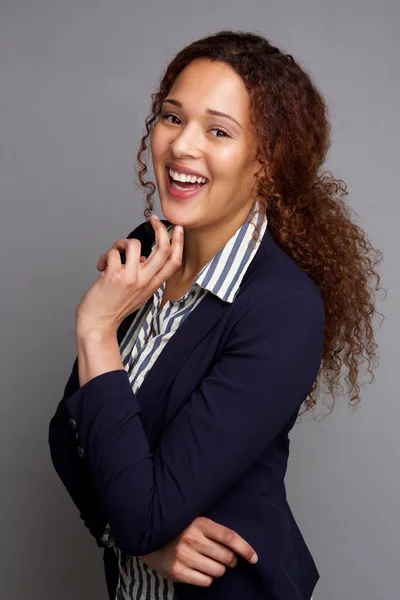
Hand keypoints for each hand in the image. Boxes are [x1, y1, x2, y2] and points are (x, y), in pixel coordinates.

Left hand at [76, 216, 183, 335]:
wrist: (97, 324)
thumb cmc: (114, 308)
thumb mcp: (138, 294)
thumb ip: (144, 276)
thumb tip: (143, 257)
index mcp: (152, 285)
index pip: (174, 262)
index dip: (179, 243)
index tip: (178, 229)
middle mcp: (144, 281)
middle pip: (163, 249)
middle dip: (160, 229)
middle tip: (152, 220)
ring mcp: (130, 278)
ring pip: (134, 244)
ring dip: (121, 243)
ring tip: (114, 254)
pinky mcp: (114, 276)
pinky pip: (113, 252)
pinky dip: (105, 256)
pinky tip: (101, 267)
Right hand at [138, 516, 257, 586]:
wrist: (149, 535)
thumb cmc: (179, 529)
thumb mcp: (196, 522)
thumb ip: (214, 531)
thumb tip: (239, 548)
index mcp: (200, 523)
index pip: (229, 537)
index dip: (245, 549)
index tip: (254, 558)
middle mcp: (193, 539)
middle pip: (227, 557)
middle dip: (231, 561)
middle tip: (225, 558)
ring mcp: (184, 556)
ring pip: (218, 571)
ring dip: (219, 570)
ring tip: (209, 563)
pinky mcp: (177, 572)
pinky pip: (206, 582)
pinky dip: (207, 578)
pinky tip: (200, 570)